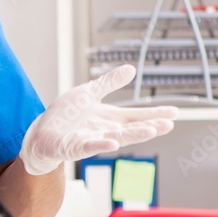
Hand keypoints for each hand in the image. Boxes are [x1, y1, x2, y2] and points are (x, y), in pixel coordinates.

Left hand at [18, 64, 177, 175]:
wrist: (42, 132)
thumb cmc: (67, 115)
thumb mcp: (88, 94)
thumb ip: (108, 83)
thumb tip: (132, 69)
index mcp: (110, 118)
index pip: (137, 116)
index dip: (155, 114)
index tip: (175, 112)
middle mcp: (106, 130)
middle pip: (131, 128)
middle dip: (150, 126)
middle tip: (169, 124)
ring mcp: (92, 140)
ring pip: (116, 138)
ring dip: (133, 135)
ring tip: (150, 131)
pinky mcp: (74, 147)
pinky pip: (89, 146)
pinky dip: (101, 144)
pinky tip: (113, 142)